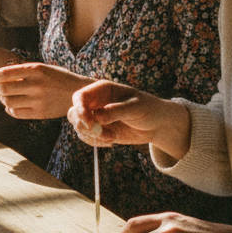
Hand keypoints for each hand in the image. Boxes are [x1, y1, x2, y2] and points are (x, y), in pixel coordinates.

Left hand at [0, 63, 92, 118]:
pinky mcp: (40, 113)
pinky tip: (12, 106)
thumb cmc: (58, 78)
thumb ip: (23, 71)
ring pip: (7, 101)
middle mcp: (36, 84)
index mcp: (36, 69)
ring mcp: (38, 100)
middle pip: (3, 88)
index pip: (6, 72)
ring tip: (6, 97)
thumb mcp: (43, 68)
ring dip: (3, 99)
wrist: (80, 93)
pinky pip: (16, 113)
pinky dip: (9, 110)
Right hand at [68, 80, 191, 156]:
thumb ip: (115, 111)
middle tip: (98, 133)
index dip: (79, 109)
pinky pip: (88, 138)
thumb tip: (97, 118)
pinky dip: (96, 142)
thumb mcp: (135, 108)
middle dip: (83, 125)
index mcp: (102, 90)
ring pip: (79, 127)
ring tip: (112, 138)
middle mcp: (95, 103)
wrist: (157, 124)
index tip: (89, 122)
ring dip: (93, 136)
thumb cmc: (148, 108)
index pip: (80, 97)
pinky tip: (112, 141)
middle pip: (74, 112)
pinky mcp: (99, 131)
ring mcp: (96, 117)